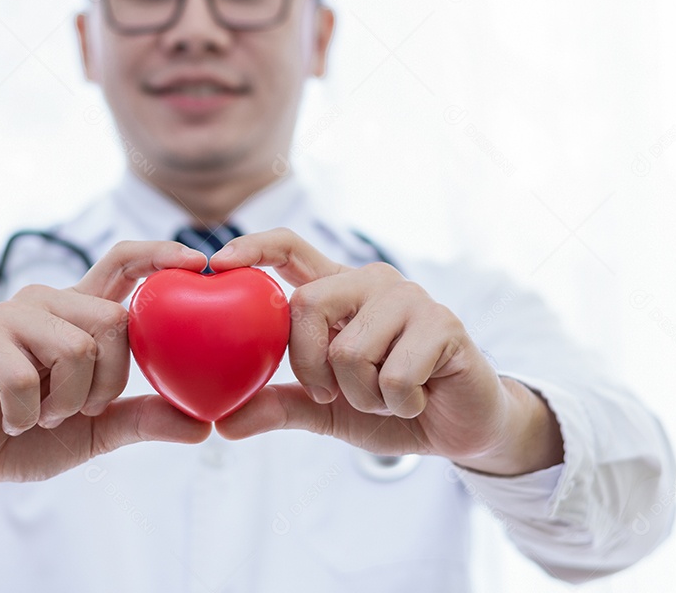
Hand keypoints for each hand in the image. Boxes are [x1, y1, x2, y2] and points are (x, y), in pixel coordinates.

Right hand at [0, 241, 212, 526]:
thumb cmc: (30, 435)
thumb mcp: (96, 431)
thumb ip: (142, 420)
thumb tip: (203, 425)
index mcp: (79, 315)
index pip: (123, 264)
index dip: (159, 255)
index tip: (198, 261)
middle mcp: (48, 303)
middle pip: (112, 319)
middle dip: (108, 382)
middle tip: (79, 410)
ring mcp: (9, 315)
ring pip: (75, 347)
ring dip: (66, 402)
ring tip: (42, 416)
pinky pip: (23, 377)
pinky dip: (24, 416)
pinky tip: (10, 420)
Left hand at [209, 228, 563, 475]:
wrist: (459, 429)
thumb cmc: (389, 407)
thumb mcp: (326, 409)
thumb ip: (278, 406)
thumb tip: (222, 424)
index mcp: (338, 290)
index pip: (289, 248)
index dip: (252, 246)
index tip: (216, 263)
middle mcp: (371, 282)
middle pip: (308, 305)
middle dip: (310, 366)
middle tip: (334, 392)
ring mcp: (409, 297)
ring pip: (350, 350)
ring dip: (362, 395)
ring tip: (388, 395)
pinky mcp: (443, 323)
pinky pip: (393, 375)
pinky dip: (397, 404)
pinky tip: (418, 398)